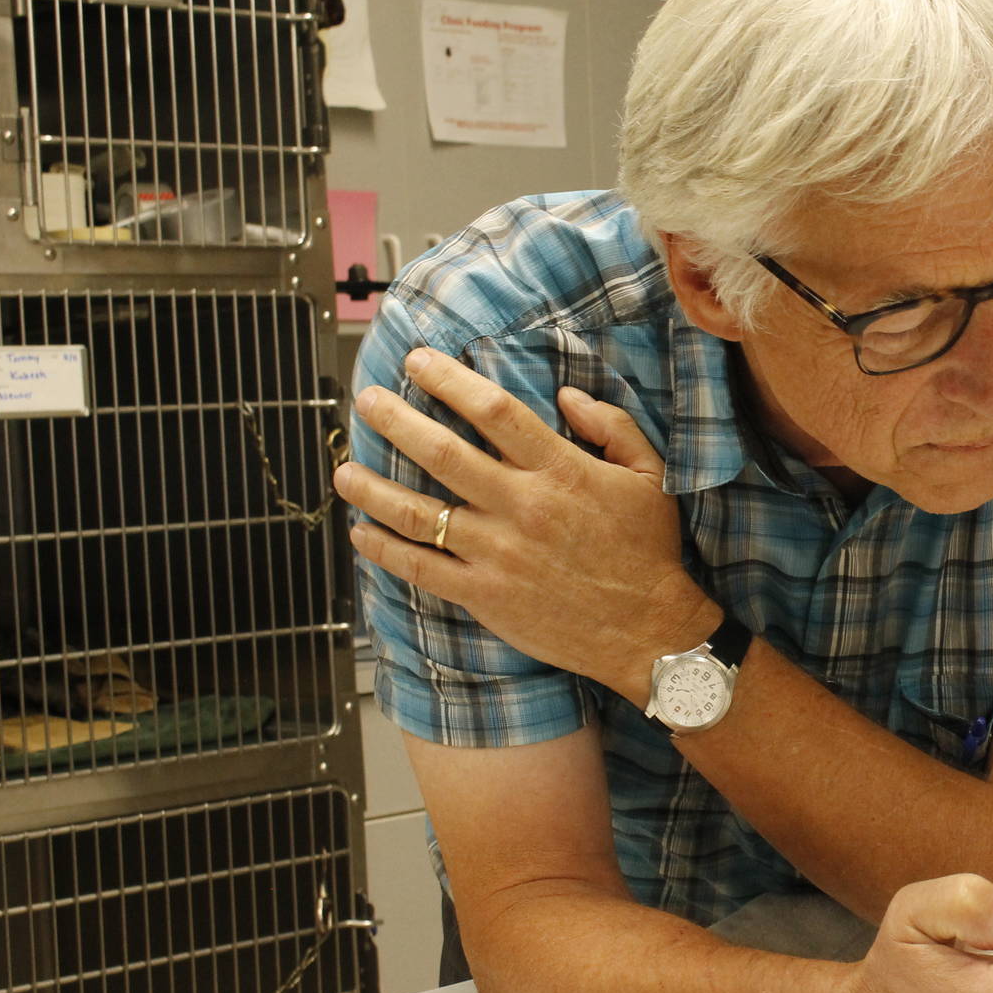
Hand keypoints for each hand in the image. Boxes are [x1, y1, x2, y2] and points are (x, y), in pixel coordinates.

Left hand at [336, 348, 717, 701]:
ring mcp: (499, 553)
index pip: (494, 412)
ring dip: (373, 488)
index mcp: (560, 472)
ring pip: (419, 513)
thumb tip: (566, 395)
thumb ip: (611, 428)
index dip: (450, 380)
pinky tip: (362, 533)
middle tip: (365, 401)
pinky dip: (385, 551)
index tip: (419, 362)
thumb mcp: (650, 477)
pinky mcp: (486, 595)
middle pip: (443, 453)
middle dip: (396, 421)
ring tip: (343, 468)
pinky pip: (422, 569)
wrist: (649, 630)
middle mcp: (522, 507)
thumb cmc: (649, 551)